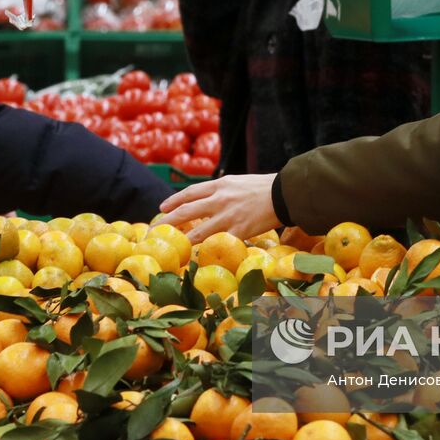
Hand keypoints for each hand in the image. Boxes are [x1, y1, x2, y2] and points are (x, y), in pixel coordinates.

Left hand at [157, 173, 278, 240]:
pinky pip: (219, 244)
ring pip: (198, 231)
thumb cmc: (264, 188)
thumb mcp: (238, 182)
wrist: (284, 194)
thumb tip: (209, 199)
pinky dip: (208, 251)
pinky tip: (200, 257)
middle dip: (169, 220)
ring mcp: (228, 216)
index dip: (174, 200)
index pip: (190, 192)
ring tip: (174, 248)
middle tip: (155, 229)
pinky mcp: (239, 231)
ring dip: (184, 241)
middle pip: (187, 211)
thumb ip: (223, 190)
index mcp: (220, 185)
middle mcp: (220, 199)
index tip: (162, 207)